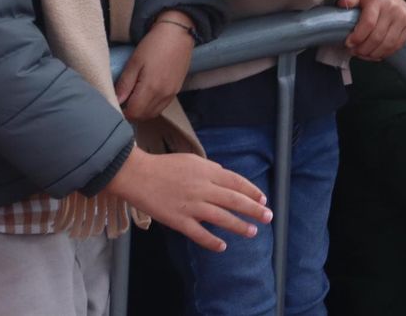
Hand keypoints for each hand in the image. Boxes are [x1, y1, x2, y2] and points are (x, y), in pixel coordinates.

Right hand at [104, 146, 271, 252]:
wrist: (137, 175)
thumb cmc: (164, 166)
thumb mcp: (192, 160)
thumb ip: (211, 170)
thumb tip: (227, 177)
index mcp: (207, 172)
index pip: (236, 182)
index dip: (252, 191)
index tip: (264, 199)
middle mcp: (203, 188)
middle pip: (234, 200)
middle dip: (254, 209)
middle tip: (268, 216)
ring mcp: (191, 205)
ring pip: (221, 217)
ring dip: (239, 226)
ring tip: (253, 231)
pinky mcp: (178, 220)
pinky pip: (199, 233)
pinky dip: (212, 241)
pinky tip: (222, 246)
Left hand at [116, 11, 194, 120]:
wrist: (178, 33)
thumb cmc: (154, 44)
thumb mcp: (134, 62)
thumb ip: (125, 84)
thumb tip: (116, 101)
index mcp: (151, 88)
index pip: (133, 113)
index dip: (122, 112)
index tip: (116, 104)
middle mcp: (163, 95)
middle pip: (143, 116)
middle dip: (131, 113)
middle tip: (123, 101)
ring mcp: (172, 93)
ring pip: (153, 113)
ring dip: (142, 111)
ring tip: (134, 98)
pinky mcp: (177, 90)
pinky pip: (162, 106)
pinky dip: (152, 106)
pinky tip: (146, 94)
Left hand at [336, 0, 405, 60]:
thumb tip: (342, 3)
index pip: (368, 23)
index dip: (357, 37)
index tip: (349, 43)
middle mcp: (393, 8)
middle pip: (377, 37)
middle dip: (363, 49)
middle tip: (355, 51)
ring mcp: (404, 17)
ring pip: (387, 44)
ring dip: (373, 54)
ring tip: (364, 54)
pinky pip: (397, 45)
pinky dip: (385, 53)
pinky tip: (376, 53)